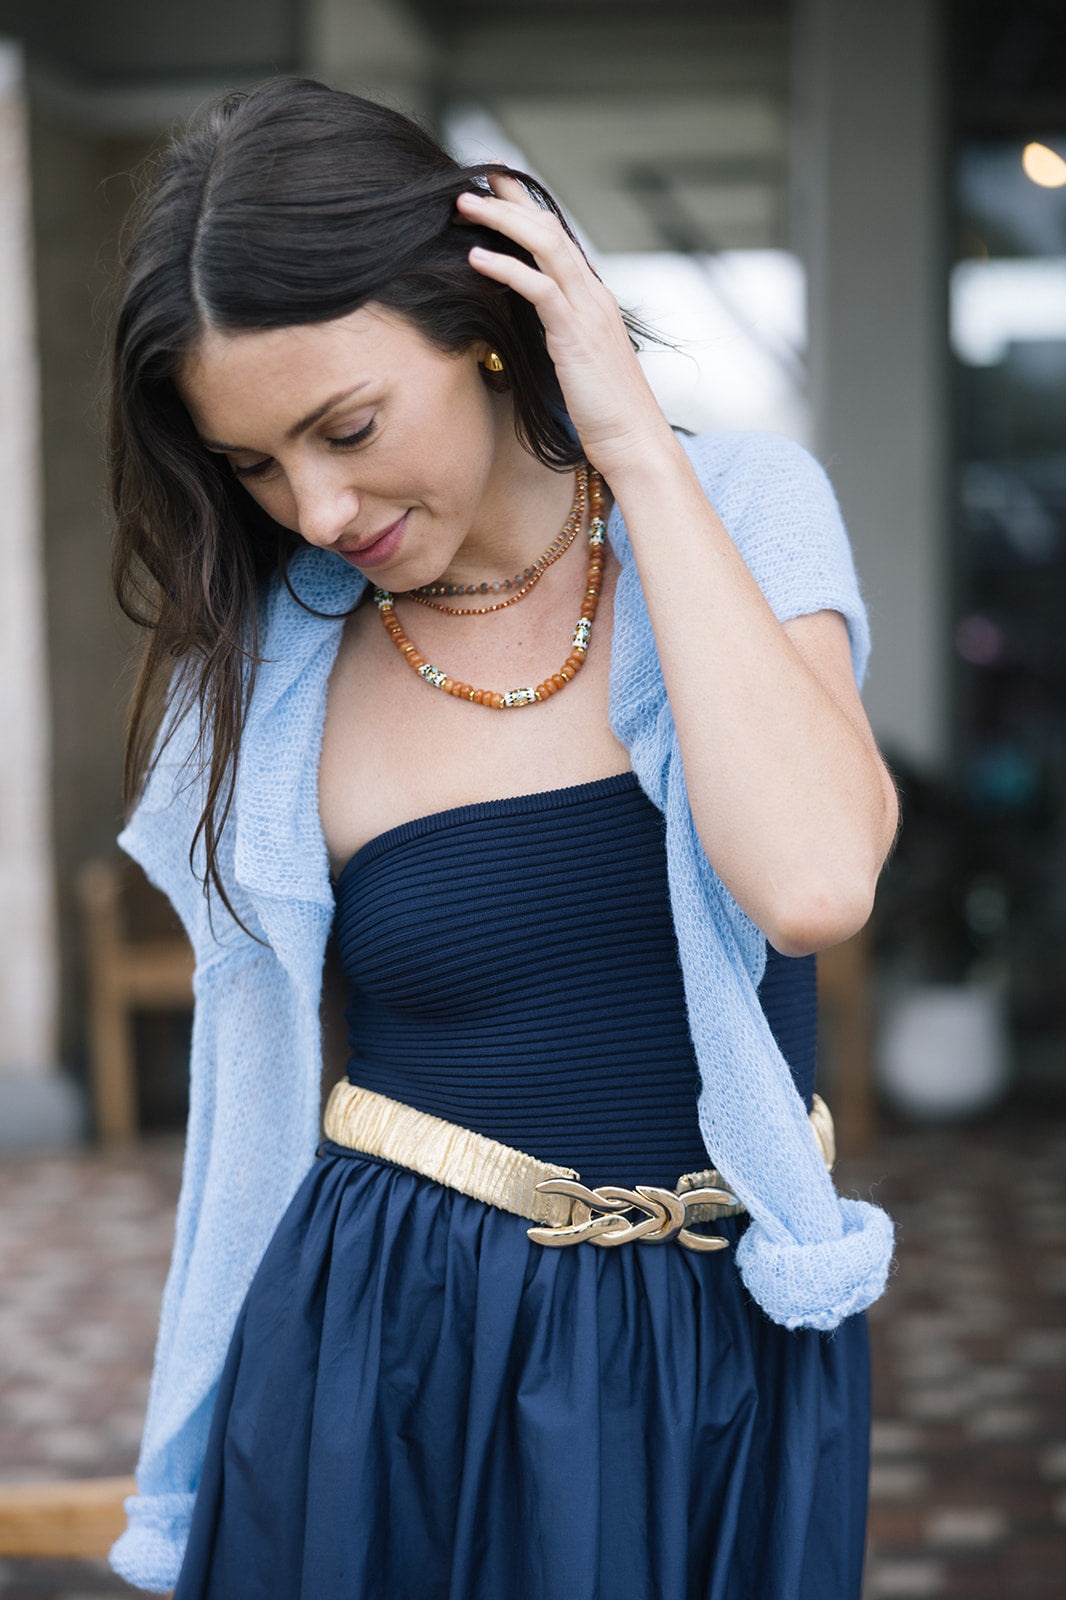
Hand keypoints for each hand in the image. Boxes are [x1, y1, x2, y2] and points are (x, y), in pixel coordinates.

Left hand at [457, 177, 673, 476]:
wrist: (635, 441)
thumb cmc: (603, 413)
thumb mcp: (573, 364)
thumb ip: (553, 335)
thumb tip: (520, 327)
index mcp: (592, 298)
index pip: (557, 236)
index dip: (524, 207)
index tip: (493, 186)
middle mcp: (592, 294)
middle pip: (548, 227)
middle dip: (508, 199)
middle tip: (470, 179)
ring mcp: (587, 310)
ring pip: (544, 245)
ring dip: (500, 220)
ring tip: (463, 206)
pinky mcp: (576, 334)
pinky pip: (539, 288)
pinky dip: (505, 268)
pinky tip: (475, 259)